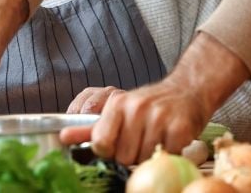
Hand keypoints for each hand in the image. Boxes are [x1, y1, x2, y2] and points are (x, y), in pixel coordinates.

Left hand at [62, 77, 209, 164]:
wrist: (187, 90)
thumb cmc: (148, 104)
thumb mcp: (117, 110)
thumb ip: (89, 127)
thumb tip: (63, 137)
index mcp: (117, 103)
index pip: (100, 143)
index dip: (109, 150)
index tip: (118, 143)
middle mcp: (137, 108)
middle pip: (122, 156)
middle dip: (131, 154)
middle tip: (141, 139)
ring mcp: (159, 117)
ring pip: (143, 159)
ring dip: (150, 155)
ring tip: (156, 138)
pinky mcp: (180, 128)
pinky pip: (166, 156)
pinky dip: (169, 153)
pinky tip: (170, 139)